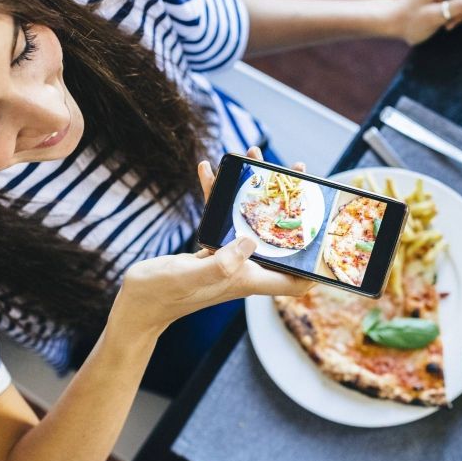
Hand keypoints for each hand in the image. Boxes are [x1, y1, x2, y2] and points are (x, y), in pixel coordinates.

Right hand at [124, 147, 314, 331]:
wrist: (136, 304)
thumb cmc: (162, 295)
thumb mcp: (192, 277)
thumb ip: (222, 263)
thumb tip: (248, 241)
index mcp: (249, 279)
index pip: (296, 280)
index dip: (315, 264)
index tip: (326, 234)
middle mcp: (244, 268)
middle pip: (279, 237)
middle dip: (287, 203)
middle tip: (291, 170)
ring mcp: (228, 258)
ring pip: (251, 219)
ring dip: (251, 188)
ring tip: (252, 156)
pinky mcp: (209, 250)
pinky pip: (221, 217)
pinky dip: (217, 194)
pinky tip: (207, 170)